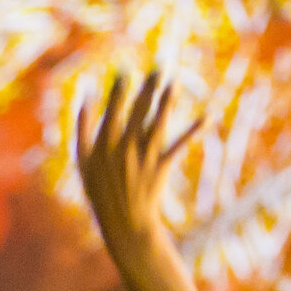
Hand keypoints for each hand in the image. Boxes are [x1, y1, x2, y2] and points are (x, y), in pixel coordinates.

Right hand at [76, 71, 200, 269]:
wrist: (123, 224)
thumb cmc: (101, 191)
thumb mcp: (82, 161)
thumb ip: (81, 126)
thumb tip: (86, 94)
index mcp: (103, 144)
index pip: (113, 109)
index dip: (120, 88)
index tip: (126, 69)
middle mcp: (124, 148)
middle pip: (138, 111)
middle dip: (148, 88)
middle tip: (159, 66)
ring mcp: (144, 157)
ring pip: (158, 123)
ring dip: (168, 101)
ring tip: (175, 81)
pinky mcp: (161, 167)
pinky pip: (180, 145)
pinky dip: (194, 131)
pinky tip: (208, 116)